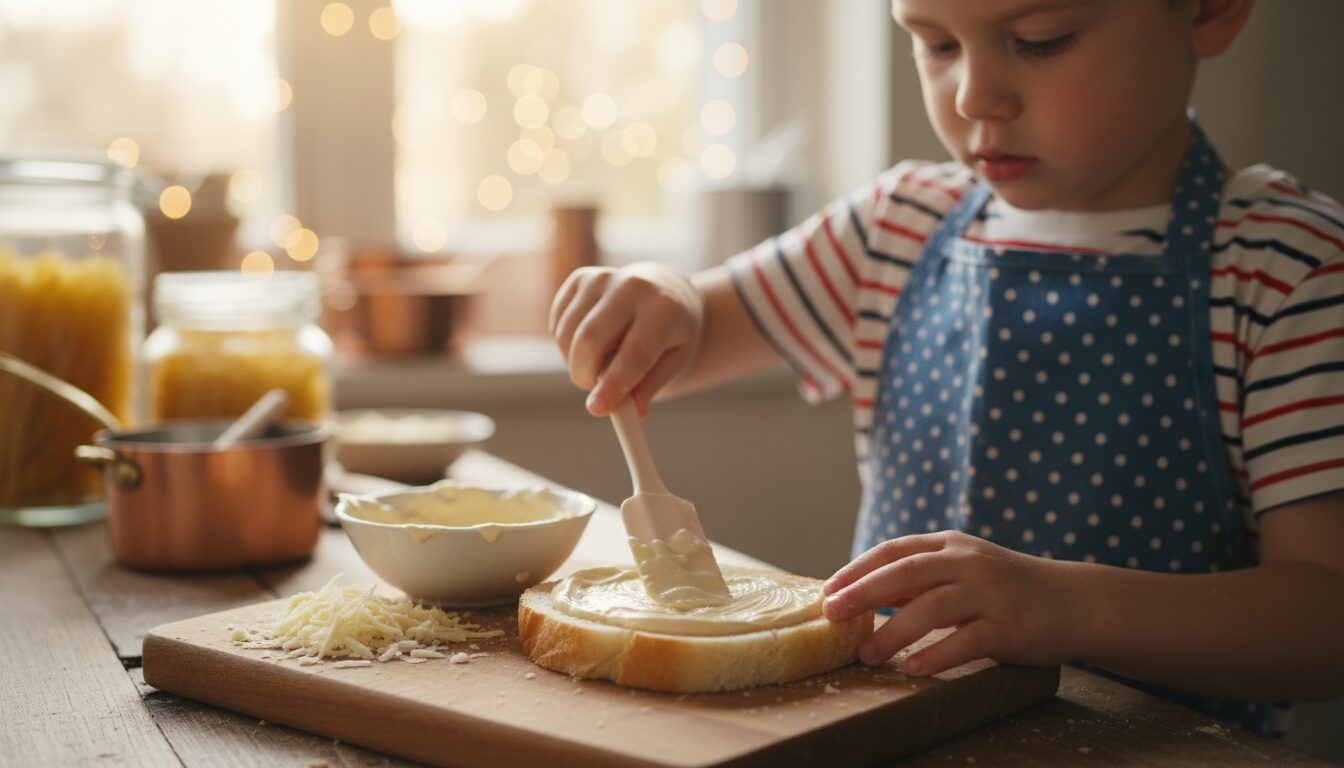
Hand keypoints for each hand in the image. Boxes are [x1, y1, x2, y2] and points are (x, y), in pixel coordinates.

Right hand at [549, 262, 703, 416]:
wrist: (663, 290)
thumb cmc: (670, 333)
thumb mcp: (673, 361)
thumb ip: (649, 387)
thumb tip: (631, 414)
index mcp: (665, 309)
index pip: (635, 352)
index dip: (614, 383)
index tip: (597, 409)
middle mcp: (632, 286)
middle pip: (590, 339)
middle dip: (583, 374)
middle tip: (591, 387)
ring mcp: (603, 278)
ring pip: (568, 333)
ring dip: (575, 361)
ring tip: (600, 361)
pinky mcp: (580, 279)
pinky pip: (558, 323)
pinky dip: (566, 344)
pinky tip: (590, 342)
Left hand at [821, 531, 1082, 674]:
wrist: (1074, 601)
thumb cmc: (1007, 588)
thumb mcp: (963, 570)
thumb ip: (920, 578)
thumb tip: (863, 592)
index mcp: (950, 546)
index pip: (894, 551)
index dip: (857, 569)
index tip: (828, 591)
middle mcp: (967, 563)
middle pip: (905, 574)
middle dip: (863, 593)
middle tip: (832, 614)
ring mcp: (989, 593)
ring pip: (931, 608)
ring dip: (893, 632)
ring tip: (865, 653)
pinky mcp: (1008, 626)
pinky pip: (966, 641)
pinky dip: (936, 655)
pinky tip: (912, 668)